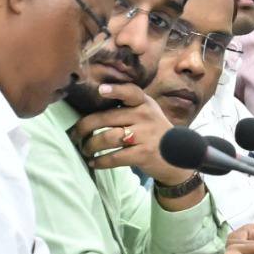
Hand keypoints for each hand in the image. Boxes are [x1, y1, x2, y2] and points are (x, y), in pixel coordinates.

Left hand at [70, 82, 186, 186]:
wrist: (179, 156)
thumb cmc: (155, 132)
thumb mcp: (148, 113)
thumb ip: (128, 106)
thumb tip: (93, 105)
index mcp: (144, 104)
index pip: (131, 92)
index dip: (115, 90)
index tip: (100, 90)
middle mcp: (145, 116)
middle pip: (106, 118)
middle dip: (84, 127)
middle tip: (74, 134)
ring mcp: (145, 136)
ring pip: (107, 138)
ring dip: (90, 146)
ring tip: (85, 149)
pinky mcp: (144, 154)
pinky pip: (115, 157)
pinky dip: (100, 161)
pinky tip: (94, 163)